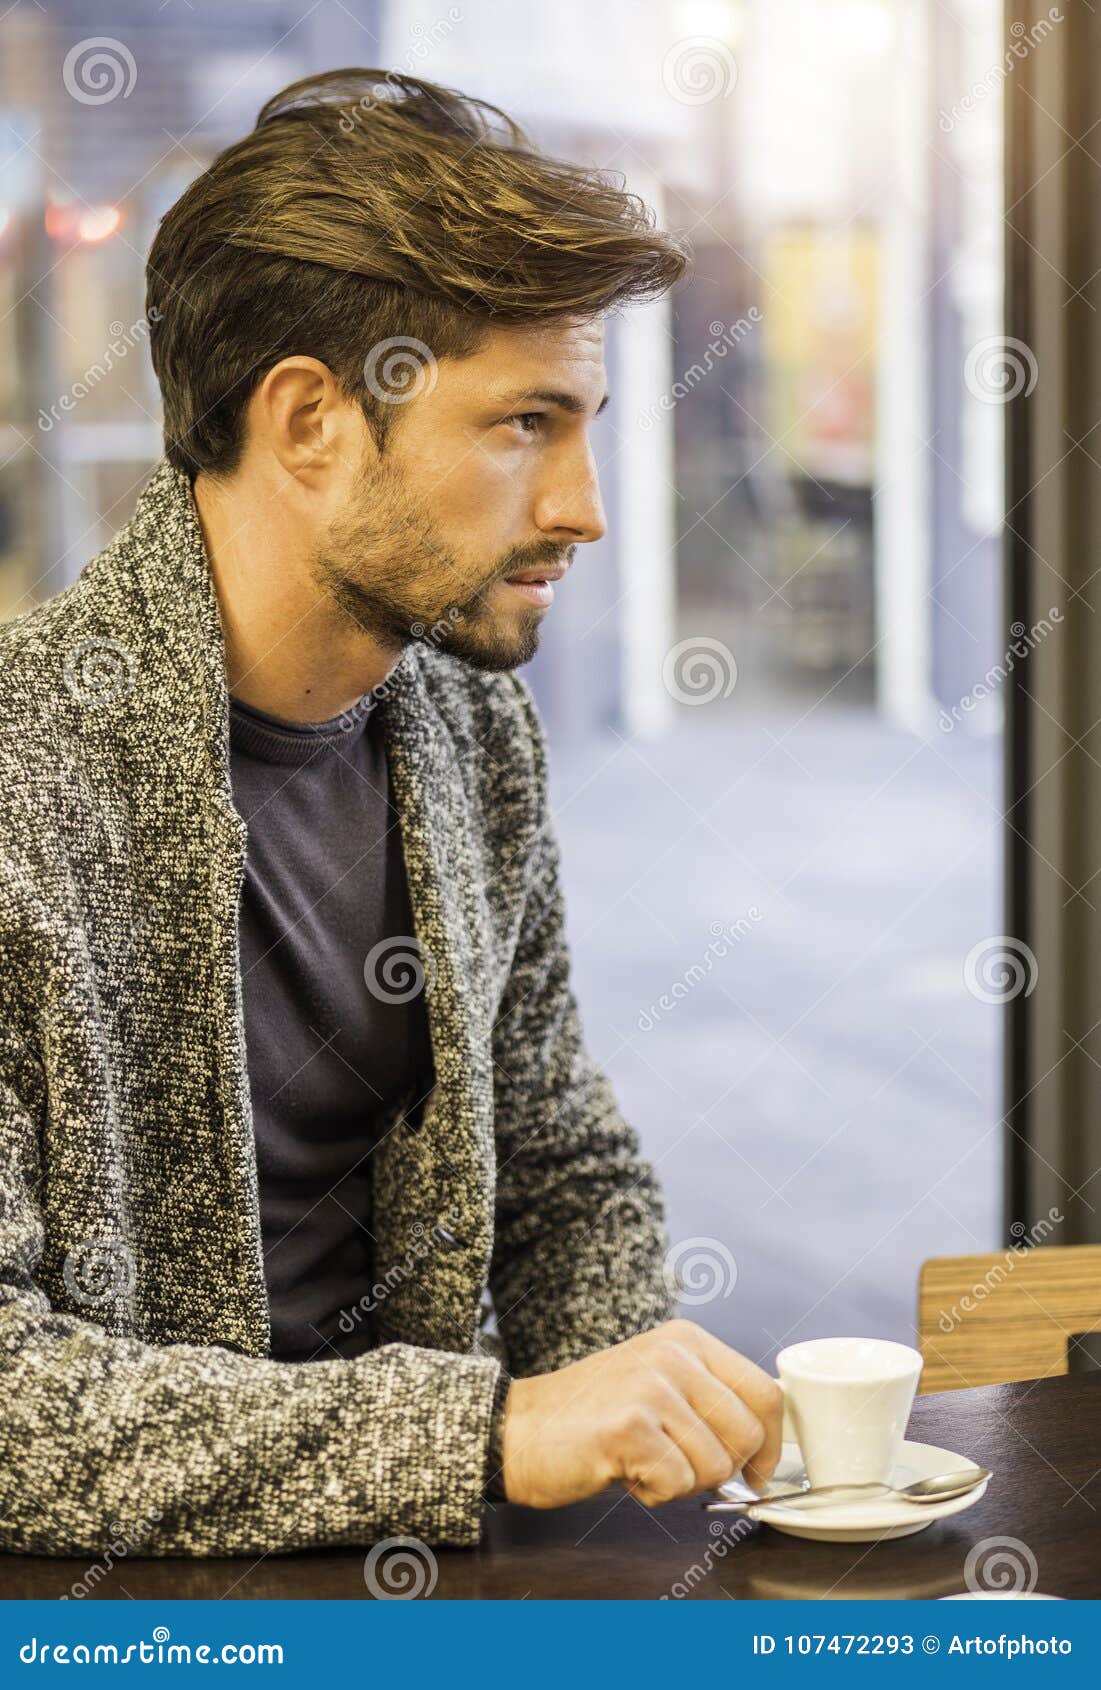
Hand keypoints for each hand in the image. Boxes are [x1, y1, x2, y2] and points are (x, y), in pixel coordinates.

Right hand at [500, 1319, 781, 1508]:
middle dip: (721, 1471)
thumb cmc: (591, 1418)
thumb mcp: (658, 1387)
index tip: (755, 1472)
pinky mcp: (631, 1426)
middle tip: (676, 1467)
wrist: (519, 1429)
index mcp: (688, 1341)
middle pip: (748, 1435)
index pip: (766, 1393)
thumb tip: (766, 1450)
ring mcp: (652, 1387)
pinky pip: (679, 1483)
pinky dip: (655, 1493)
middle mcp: (674, 1355)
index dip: (771, 1445)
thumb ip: (708, 1402)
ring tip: (642, 1461)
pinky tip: (624, 1471)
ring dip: (683, 1483)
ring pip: (717, 1466)